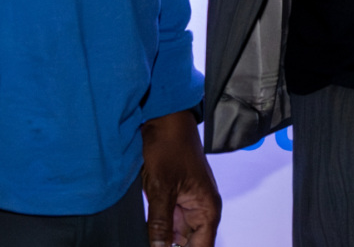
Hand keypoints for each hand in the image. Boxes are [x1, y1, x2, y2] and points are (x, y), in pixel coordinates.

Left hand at [141, 109, 219, 245]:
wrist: (163, 119)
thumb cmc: (170, 145)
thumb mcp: (162, 187)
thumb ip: (160, 223)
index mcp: (207, 208)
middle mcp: (200, 209)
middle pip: (189, 244)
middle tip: (151, 245)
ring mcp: (186, 203)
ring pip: (175, 234)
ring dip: (161, 238)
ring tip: (148, 236)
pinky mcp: (173, 197)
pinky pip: (166, 220)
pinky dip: (156, 226)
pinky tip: (146, 230)